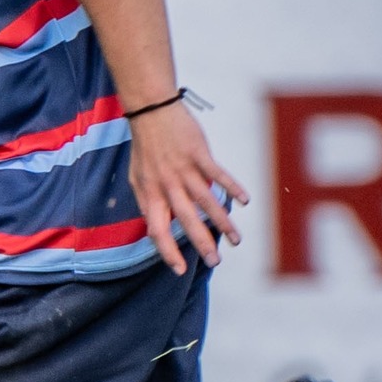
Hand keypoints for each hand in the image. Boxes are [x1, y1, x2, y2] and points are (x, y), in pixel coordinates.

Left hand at [128, 101, 248, 272]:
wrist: (150, 112)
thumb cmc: (145, 148)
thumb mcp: (136, 179)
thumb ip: (147, 203)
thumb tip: (155, 229)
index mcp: (150, 193)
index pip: (156, 230)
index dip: (167, 251)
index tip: (180, 270)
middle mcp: (167, 184)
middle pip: (185, 220)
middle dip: (201, 244)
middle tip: (216, 262)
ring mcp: (184, 169)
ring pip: (206, 201)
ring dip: (223, 222)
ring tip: (237, 240)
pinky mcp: (199, 154)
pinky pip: (217, 174)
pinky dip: (232, 187)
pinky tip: (245, 201)